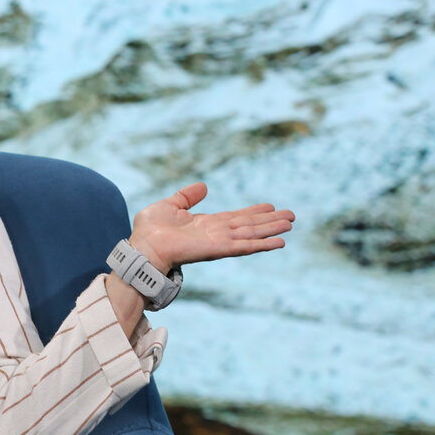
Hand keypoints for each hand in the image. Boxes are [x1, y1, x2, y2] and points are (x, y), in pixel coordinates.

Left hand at [129, 182, 293, 271]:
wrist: (144, 246)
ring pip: (252, 234)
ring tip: (290, 224)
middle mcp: (216, 233)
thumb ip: (187, 196)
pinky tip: (279, 242)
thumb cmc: (150, 230)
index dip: (254, 212)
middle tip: (291, 216)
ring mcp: (219, 241)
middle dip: (269, 221)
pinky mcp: (218, 249)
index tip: (270, 206)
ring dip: (272, 229)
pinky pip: (245, 246)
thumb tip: (203, 186)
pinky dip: (263, 244)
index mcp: (206, 224)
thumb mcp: (170, 204)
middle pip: (249, 225)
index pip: (236, 217)